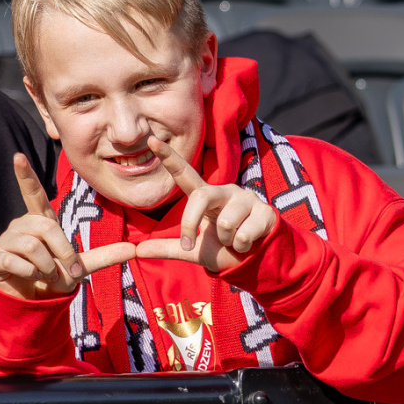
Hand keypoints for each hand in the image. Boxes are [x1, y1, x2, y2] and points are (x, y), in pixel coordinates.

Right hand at [0, 153, 136, 299]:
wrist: (32, 301)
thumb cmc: (55, 277)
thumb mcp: (81, 267)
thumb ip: (104, 256)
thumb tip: (135, 250)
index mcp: (41, 222)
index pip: (34, 194)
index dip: (25, 175)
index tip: (18, 156)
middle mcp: (21, 225)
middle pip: (46, 228)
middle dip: (61, 253)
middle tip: (62, 272)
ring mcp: (6, 240)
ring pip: (33, 247)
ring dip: (46, 268)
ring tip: (44, 276)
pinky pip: (18, 262)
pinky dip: (31, 275)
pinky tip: (29, 278)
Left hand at [132, 135, 277, 271]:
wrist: (257, 261)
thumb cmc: (222, 249)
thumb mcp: (193, 251)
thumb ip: (168, 248)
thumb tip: (137, 250)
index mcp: (205, 196)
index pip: (184, 174)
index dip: (169, 157)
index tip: (151, 142)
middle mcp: (226, 191)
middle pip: (200, 197)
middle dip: (190, 223)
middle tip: (190, 245)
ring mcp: (248, 199)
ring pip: (225, 223)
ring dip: (225, 240)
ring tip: (234, 240)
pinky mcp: (266, 212)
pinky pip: (243, 235)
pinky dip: (242, 247)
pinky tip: (249, 243)